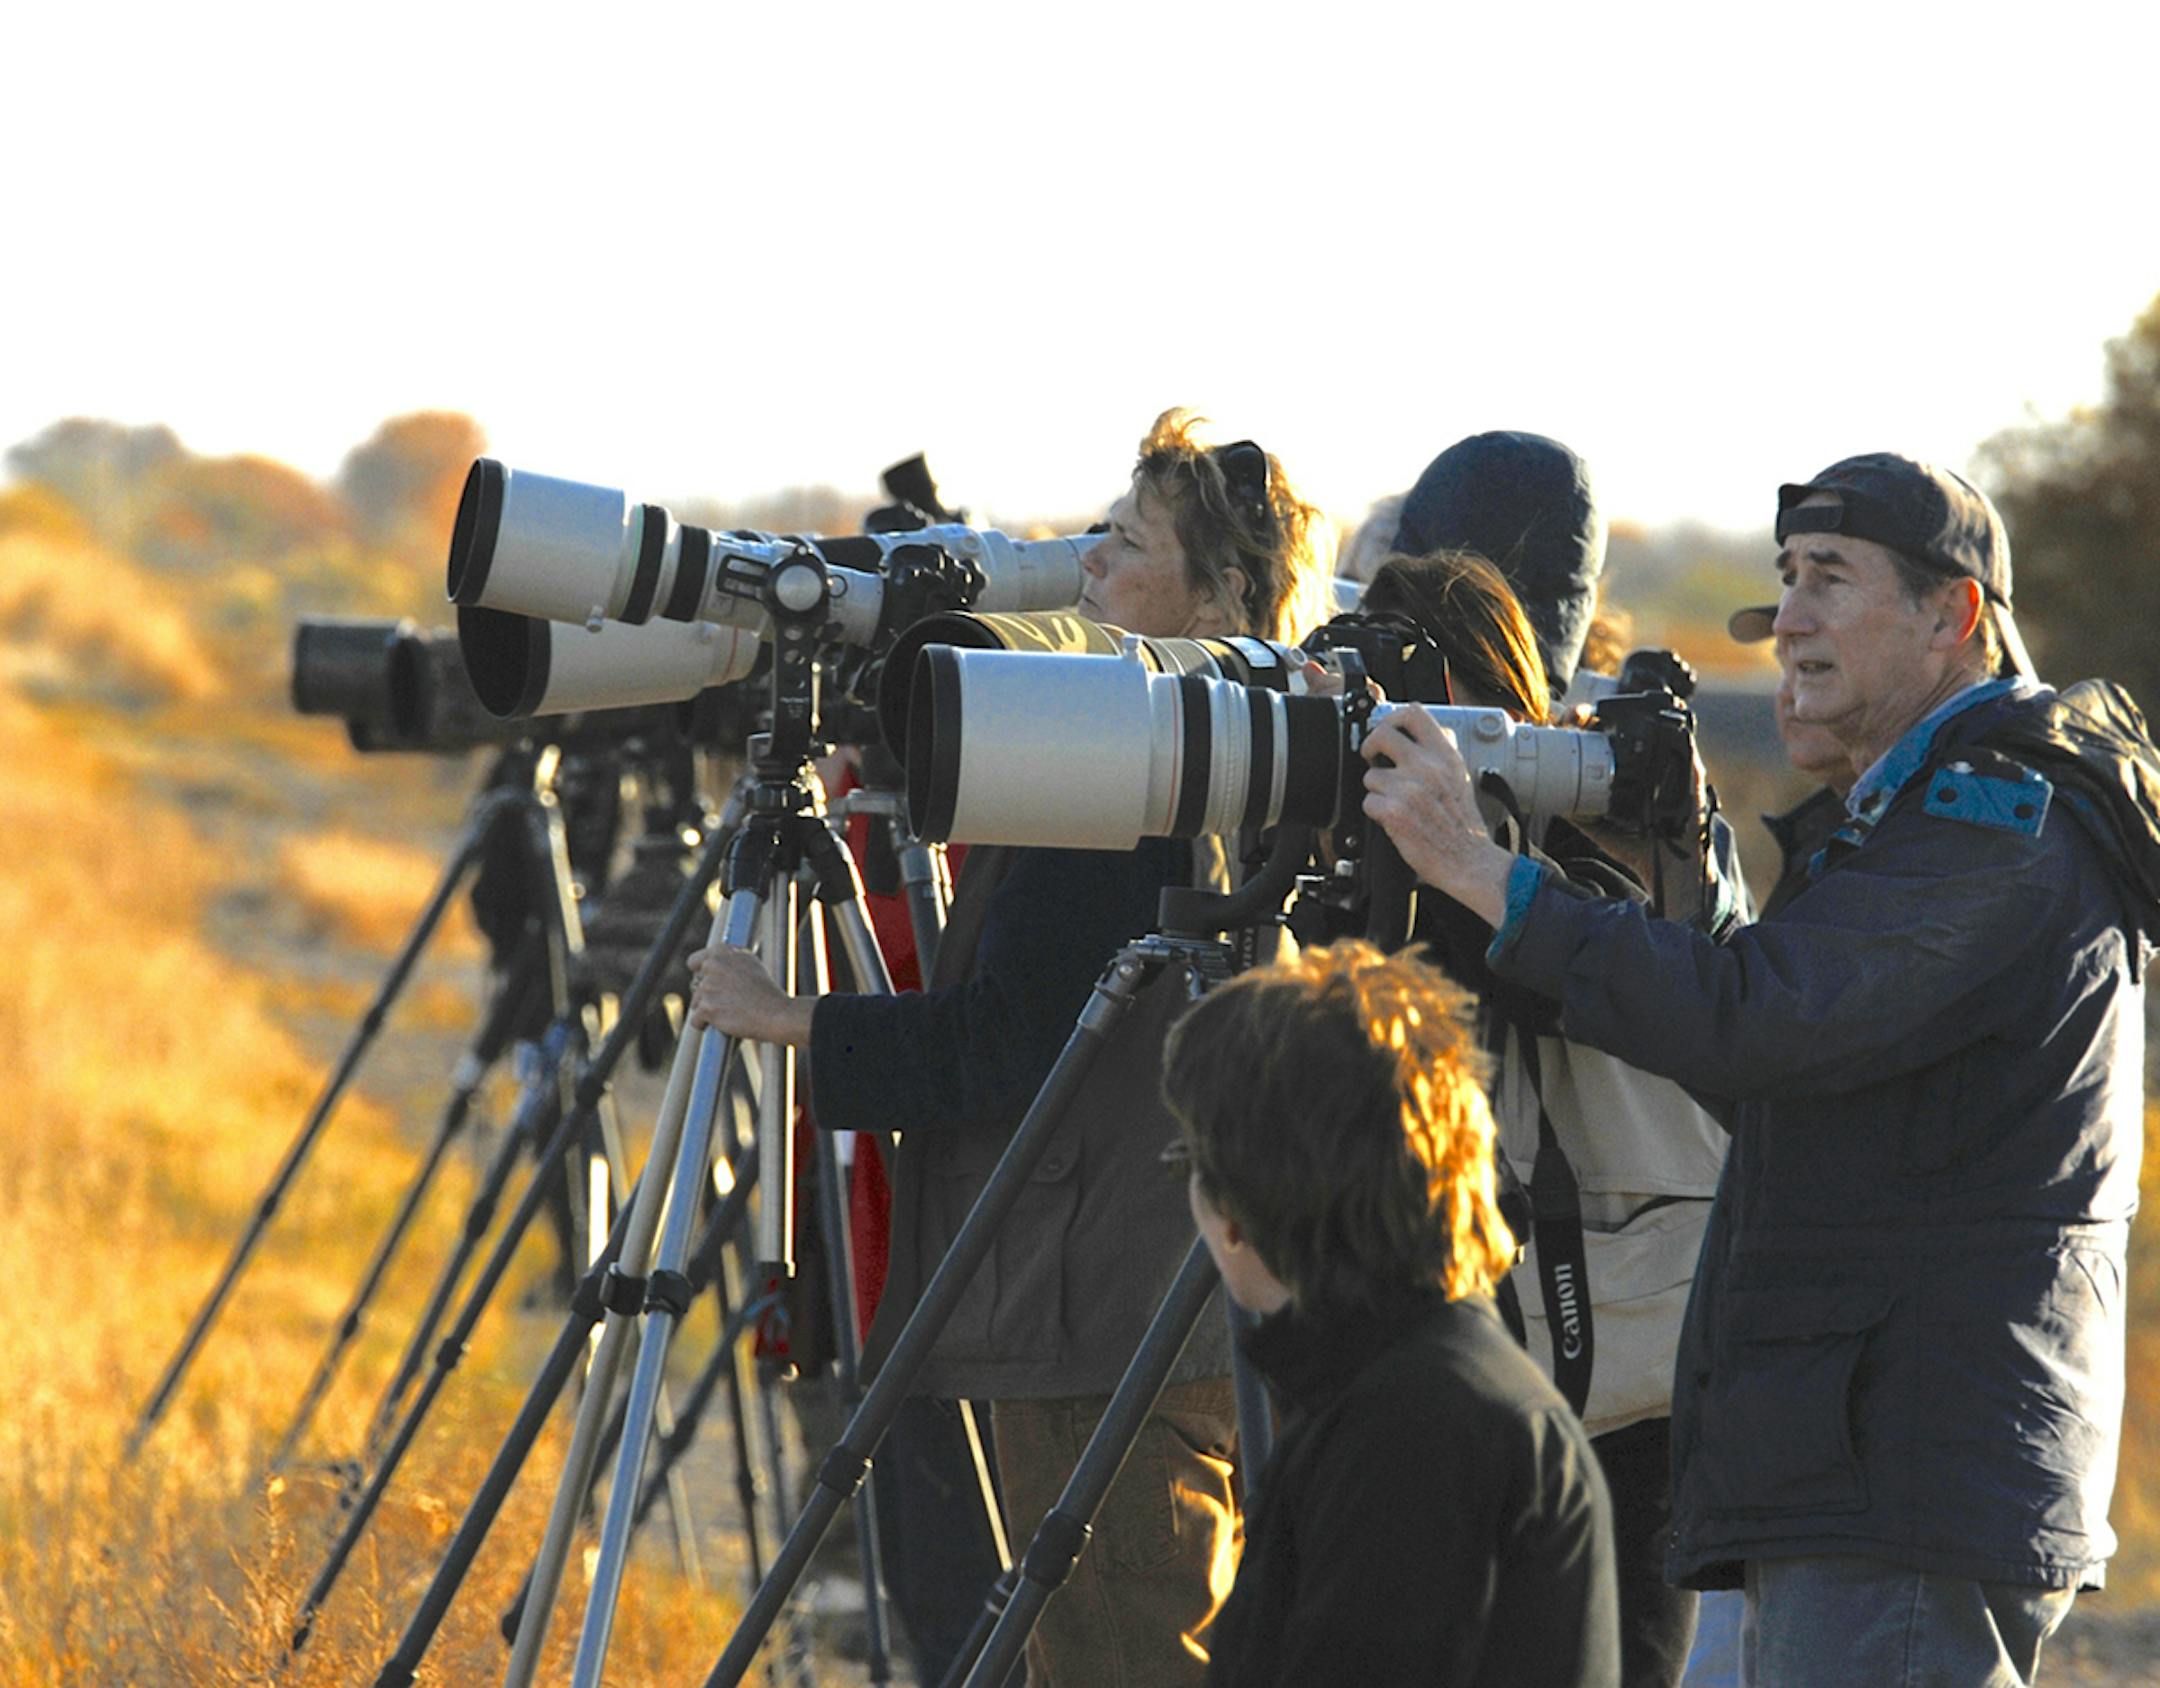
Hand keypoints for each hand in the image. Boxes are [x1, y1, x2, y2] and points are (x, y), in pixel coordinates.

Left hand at [686, 944, 816, 1046]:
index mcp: (723, 951)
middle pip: (695, 984)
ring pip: (696, 1002)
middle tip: (728, 1002)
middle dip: (707, 994)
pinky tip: (720, 1025)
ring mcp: (709, 986)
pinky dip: (704, 1025)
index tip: (709, 983)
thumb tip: (709, 962)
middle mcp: (714, 965)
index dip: (700, 974)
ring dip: (708, 1011)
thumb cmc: (766, 992)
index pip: (694, 961)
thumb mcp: (751, 964)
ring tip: (730, 1013)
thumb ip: (729, 960)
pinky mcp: (707, 1007)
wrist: (776, 1014)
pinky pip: (695, 1020)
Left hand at [1359, 706, 1515, 925]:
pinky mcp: (1394, 812)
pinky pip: (1368, 802)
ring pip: (1370, 776)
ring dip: (1376, 790)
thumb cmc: (1463, 824)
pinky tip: (1393, 820)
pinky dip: (1376, 813)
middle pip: (1381, 734)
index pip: (1414, 713)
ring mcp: (1409, 788)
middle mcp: (1428, 767)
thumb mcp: (1460, 777)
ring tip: (1395, 803)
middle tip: (1373, 760)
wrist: (1470, 861)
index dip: (1392, 718)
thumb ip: (1439, 754)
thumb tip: (1417, 733)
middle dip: (1370, 747)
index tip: (1387, 731)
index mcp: (1445, 756)